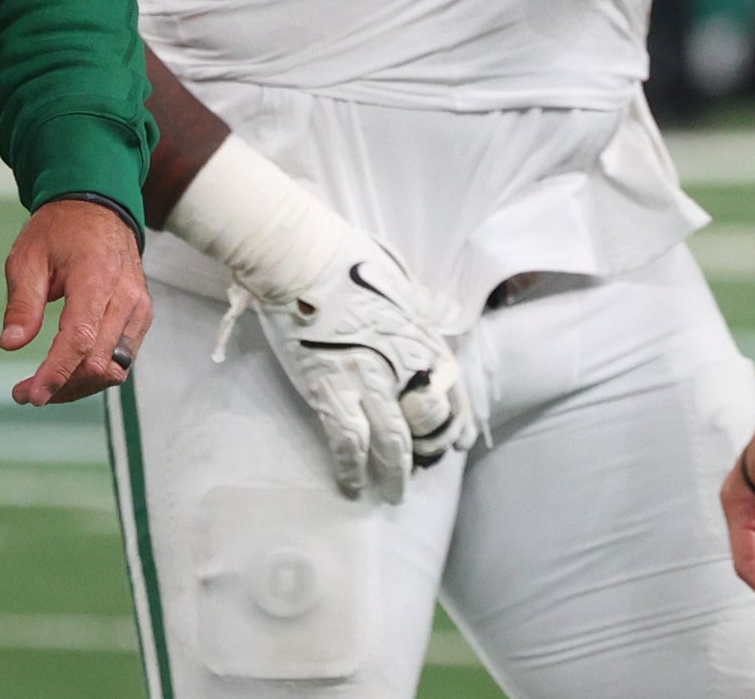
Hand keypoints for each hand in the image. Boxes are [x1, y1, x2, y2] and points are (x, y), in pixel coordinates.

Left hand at [0, 197, 150, 404]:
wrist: (98, 210)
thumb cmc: (61, 230)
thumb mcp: (27, 257)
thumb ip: (22, 303)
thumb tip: (10, 343)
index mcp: (96, 277)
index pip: (81, 339)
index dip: (57, 372)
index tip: (32, 395)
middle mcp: (126, 296)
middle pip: (99, 362)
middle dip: (61, 386)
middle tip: (24, 393)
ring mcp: (139, 309)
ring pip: (115, 368)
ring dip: (78, 386)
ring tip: (42, 387)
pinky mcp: (141, 318)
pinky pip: (122, 359)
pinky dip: (94, 373)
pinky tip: (67, 374)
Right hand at [241, 234, 473, 503]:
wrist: (300, 258)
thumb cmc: (346, 259)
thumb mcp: (399, 280)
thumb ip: (416, 305)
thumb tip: (427, 309)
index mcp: (423, 340)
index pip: (453, 395)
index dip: (454, 425)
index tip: (452, 445)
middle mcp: (403, 367)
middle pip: (426, 427)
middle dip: (423, 459)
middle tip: (415, 476)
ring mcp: (366, 381)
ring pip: (391, 443)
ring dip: (392, 475)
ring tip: (388, 496)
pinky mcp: (329, 388)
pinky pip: (346, 439)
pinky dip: (350, 467)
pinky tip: (349, 484)